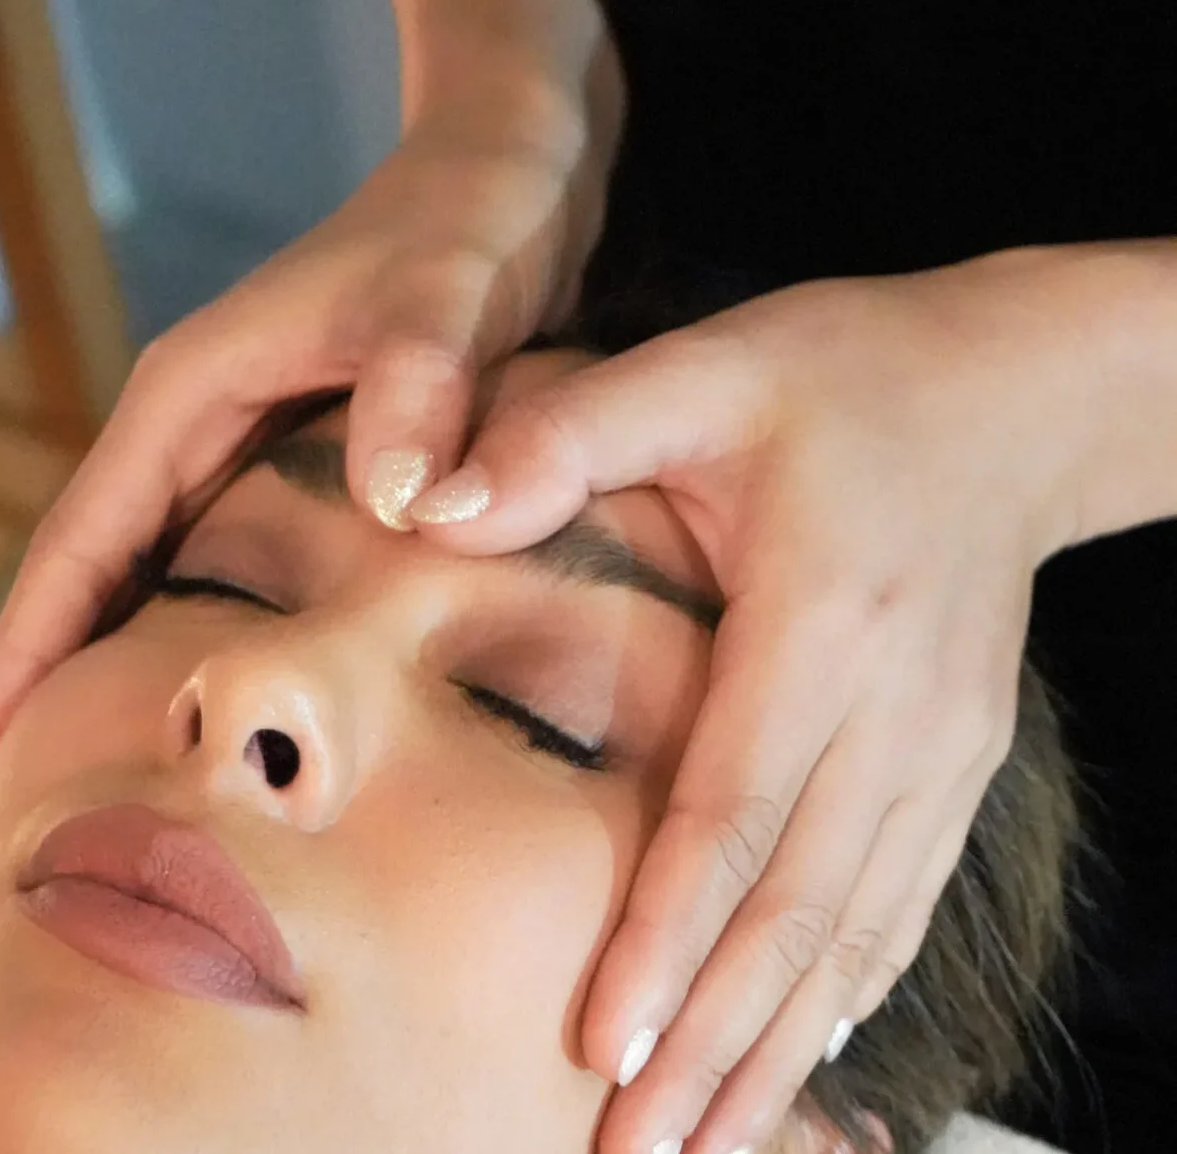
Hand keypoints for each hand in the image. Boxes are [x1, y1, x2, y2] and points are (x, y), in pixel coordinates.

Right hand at [0, 109, 610, 861]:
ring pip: (136, 586)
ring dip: (87, 685)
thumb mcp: (450, 292)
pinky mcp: (291, 464)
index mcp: (194, 390)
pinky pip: (206, 577)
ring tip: (48, 796)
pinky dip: (172, 650)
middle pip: (83, 581)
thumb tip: (391, 503)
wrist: (502, 157)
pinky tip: (178, 715)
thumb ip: (418, 383)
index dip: (22, 657)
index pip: (82, 543)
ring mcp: (235, 446)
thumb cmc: (472, 215)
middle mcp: (193, 424)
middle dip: (24, 698)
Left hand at [405, 249, 1105, 1153]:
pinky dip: (845, 996)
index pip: (735, 814)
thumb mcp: (700, 368)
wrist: (1013, 393)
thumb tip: (429, 505)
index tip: (607, 1045)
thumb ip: (565, 435)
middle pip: (797, 912)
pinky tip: (796, 1064)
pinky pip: (900, 903)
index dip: (670, 937)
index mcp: (820, 624)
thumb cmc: (839, 374)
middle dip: (716, 1046)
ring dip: (778, 1054)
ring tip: (704, 1149)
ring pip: (855, 934)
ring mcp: (939, 750)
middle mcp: (895, 712)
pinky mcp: (957, 762)